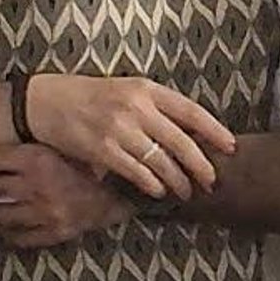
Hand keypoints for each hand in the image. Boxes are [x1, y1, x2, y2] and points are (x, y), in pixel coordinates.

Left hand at [0, 142, 132, 247]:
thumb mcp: (61, 142)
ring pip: (1, 215)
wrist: (127, 187)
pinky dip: (14, 230)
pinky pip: (20, 238)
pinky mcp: (54, 233)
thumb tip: (2, 126)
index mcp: (37, 158)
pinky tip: (17, 221)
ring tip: (3, 200)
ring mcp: (44, 213)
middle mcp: (36, 186)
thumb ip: (31, 143)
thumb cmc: (91, 158)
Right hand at [25, 74, 236, 198]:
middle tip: (211, 180)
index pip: (191, 111)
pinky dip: (151, 185)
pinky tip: (158, 191)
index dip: (214, 130)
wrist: (49, 101)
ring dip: (178, 180)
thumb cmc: (91, 96)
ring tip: (186, 192)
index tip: (230, 146)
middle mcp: (137, 107)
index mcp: (146, 88)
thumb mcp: (126, 90)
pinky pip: (137, 173)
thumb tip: (187, 135)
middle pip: (181, 141)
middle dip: (201, 164)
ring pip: (162, 161)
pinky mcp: (104, 150)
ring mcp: (120, 129)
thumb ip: (154, 108)